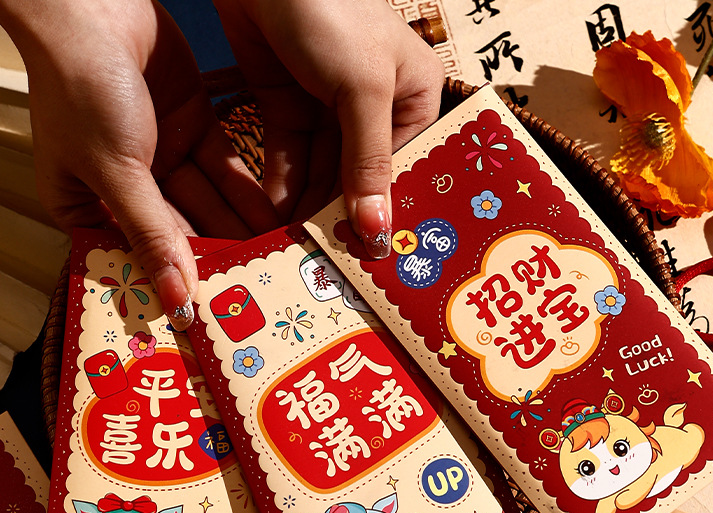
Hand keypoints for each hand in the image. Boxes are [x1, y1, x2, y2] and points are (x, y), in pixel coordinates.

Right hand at [2, 0, 277, 327]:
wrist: (90, 1)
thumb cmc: (79, 83)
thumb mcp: (114, 168)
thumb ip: (151, 234)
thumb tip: (176, 299)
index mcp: (88, 204)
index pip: (139, 256)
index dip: (175, 283)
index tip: (214, 314)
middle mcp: (128, 185)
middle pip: (181, 233)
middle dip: (219, 259)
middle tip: (259, 292)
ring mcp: (163, 156)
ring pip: (210, 203)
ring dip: (242, 229)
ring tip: (279, 262)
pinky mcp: (193, 128)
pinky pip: (226, 171)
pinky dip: (249, 193)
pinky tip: (278, 221)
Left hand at [214, 0, 444, 256]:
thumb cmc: (332, 9)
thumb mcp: (362, 90)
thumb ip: (368, 163)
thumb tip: (378, 232)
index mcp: (414, 100)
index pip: (402, 171)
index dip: (385, 213)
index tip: (369, 257)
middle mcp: (376, 110)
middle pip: (360, 178)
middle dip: (341, 217)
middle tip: (327, 264)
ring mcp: (330, 111)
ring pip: (322, 174)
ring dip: (308, 209)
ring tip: (298, 251)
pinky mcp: (289, 107)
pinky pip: (290, 159)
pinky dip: (283, 188)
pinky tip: (276, 221)